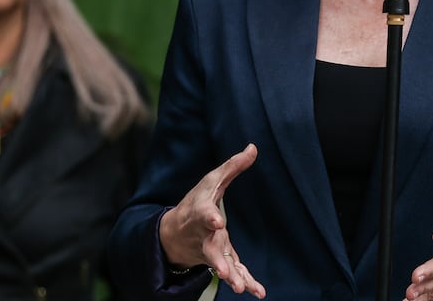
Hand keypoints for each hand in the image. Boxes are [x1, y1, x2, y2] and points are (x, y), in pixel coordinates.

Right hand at [159, 143, 265, 297]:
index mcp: (202, 213)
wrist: (175, 231)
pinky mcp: (220, 260)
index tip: (216, 221)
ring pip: (220, 266)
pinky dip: (245, 282)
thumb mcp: (212, 181)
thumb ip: (233, 166)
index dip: (210, 218)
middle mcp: (204, 236)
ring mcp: (211, 251)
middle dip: (218, 262)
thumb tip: (254, 147)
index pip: (205, 215)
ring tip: (240, 288)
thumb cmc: (196, 201)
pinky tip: (257, 292)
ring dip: (230, 277)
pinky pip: (233, 273)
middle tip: (225, 274)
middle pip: (210, 250)